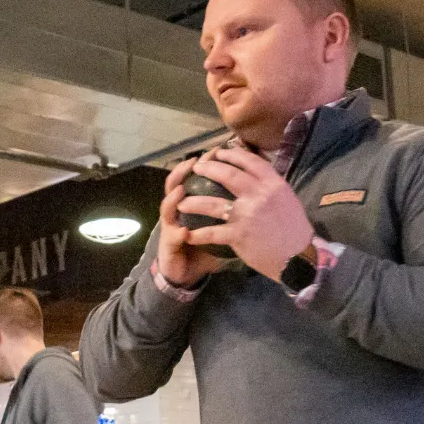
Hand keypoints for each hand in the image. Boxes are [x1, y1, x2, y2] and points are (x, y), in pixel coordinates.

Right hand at [157, 158, 228, 286]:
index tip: (219, 150)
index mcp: (191, 203)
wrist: (186, 273)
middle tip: (200, 160)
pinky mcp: (168, 243)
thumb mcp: (221, 228)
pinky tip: (184, 228)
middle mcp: (178, 210)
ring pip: (168, 203)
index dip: (204, 164)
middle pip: (177, 182)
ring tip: (183, 186)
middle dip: (186, 169)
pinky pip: (172, 234)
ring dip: (175, 192)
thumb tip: (256, 196)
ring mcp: (171, 225)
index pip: (195, 178)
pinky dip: (178, 230)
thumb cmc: (205, 250)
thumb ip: (232, 213)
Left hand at [176, 148, 314, 282]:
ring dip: (193, 202)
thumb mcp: (286, 199)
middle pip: (228, 176)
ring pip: (213, 204)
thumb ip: (268, 186)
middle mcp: (259, 196)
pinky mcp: (239, 235)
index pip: (250, 161)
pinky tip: (188, 235)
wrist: (299, 257)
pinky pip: (212, 233)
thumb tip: (253, 174)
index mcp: (273, 184)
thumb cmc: (294, 228)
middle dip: (208, 169)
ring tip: (181, 202)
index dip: (232, 154)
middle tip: (196, 168)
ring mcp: (247, 215)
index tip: (219, 152)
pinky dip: (198, 235)